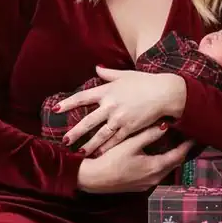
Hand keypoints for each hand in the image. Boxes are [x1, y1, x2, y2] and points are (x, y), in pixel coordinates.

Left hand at [57, 70, 184, 155]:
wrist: (165, 92)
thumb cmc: (147, 82)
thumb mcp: (126, 74)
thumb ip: (109, 73)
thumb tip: (96, 68)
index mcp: (107, 91)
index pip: (82, 97)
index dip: (68, 103)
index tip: (55, 109)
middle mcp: (110, 105)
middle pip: (88, 121)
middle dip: (75, 132)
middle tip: (65, 141)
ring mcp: (119, 118)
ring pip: (100, 135)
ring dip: (89, 144)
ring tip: (79, 152)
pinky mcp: (130, 128)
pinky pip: (115, 140)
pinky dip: (107, 148)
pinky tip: (99, 154)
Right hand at [77, 126, 191, 193]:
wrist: (91, 179)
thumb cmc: (109, 160)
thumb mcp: (130, 144)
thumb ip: (149, 134)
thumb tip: (166, 125)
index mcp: (155, 167)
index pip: (179, 155)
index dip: (187, 145)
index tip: (194, 136)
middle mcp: (155, 178)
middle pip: (174, 163)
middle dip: (181, 151)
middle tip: (186, 138)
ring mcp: (147, 184)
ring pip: (165, 169)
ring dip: (170, 158)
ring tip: (173, 145)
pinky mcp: (139, 186)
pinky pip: (156, 173)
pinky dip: (160, 164)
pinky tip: (156, 156)